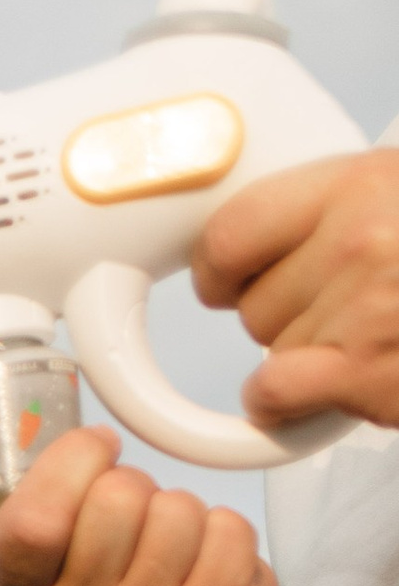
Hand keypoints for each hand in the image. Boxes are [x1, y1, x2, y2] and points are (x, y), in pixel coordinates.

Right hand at [0, 424, 279, 585]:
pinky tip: (206, 567)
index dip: (72, 463)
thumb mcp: (37, 553)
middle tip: (133, 517)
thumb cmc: (110, 582)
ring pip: (175, 510)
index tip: (95, 452)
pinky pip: (225, 532)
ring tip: (169, 546)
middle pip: (115, 499)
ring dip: (183, 510)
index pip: (33, 520)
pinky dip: (225, 533)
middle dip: (134, 485)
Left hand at [197, 151, 398, 434]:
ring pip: (267, 349)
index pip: (231, 231)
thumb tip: (249, 244)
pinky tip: (319, 388)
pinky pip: (273, 395)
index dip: (218, 265)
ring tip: (365, 336)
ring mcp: (362, 308)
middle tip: (337, 308)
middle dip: (281, 312)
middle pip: (250, 301)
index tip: (225, 278)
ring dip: (301, 355)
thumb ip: (342, 207)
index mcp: (361, 182)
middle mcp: (357, 239)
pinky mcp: (367, 372)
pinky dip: (282, 403)